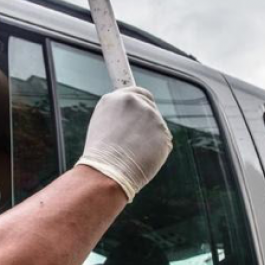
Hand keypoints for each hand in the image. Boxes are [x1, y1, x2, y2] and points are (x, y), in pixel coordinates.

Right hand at [76, 87, 172, 201]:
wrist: (107, 173)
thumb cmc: (101, 157)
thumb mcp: (102, 125)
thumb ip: (118, 114)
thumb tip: (130, 115)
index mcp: (114, 98)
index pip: (137, 92)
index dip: (141, 102)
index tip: (143, 109)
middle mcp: (134, 101)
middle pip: (150, 105)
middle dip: (148, 120)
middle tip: (137, 139)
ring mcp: (150, 115)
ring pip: (157, 126)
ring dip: (151, 137)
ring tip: (132, 153)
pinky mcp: (163, 131)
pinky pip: (163, 141)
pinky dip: (157, 150)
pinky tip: (143, 158)